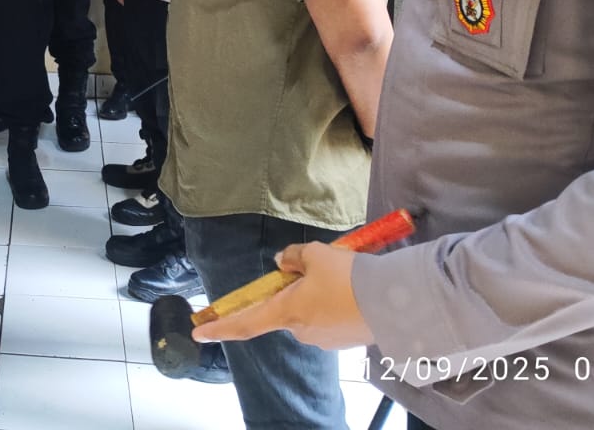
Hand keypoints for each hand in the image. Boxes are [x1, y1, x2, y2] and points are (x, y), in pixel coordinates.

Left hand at [191, 242, 374, 351]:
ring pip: (311, 311)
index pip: (245, 323)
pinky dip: (336, 302)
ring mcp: (324, 339)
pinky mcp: (345, 340)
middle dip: (295, 289)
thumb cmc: (348, 277)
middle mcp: (302, 331)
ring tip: (342, 273)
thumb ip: (293, 257)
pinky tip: (354, 288)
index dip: (220, 327)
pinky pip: (331, 317)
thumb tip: (282, 262)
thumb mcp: (316, 255)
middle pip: (286, 309)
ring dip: (318, 294)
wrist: (394, 301)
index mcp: (287, 312)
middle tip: (316, 266)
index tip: (199, 331)